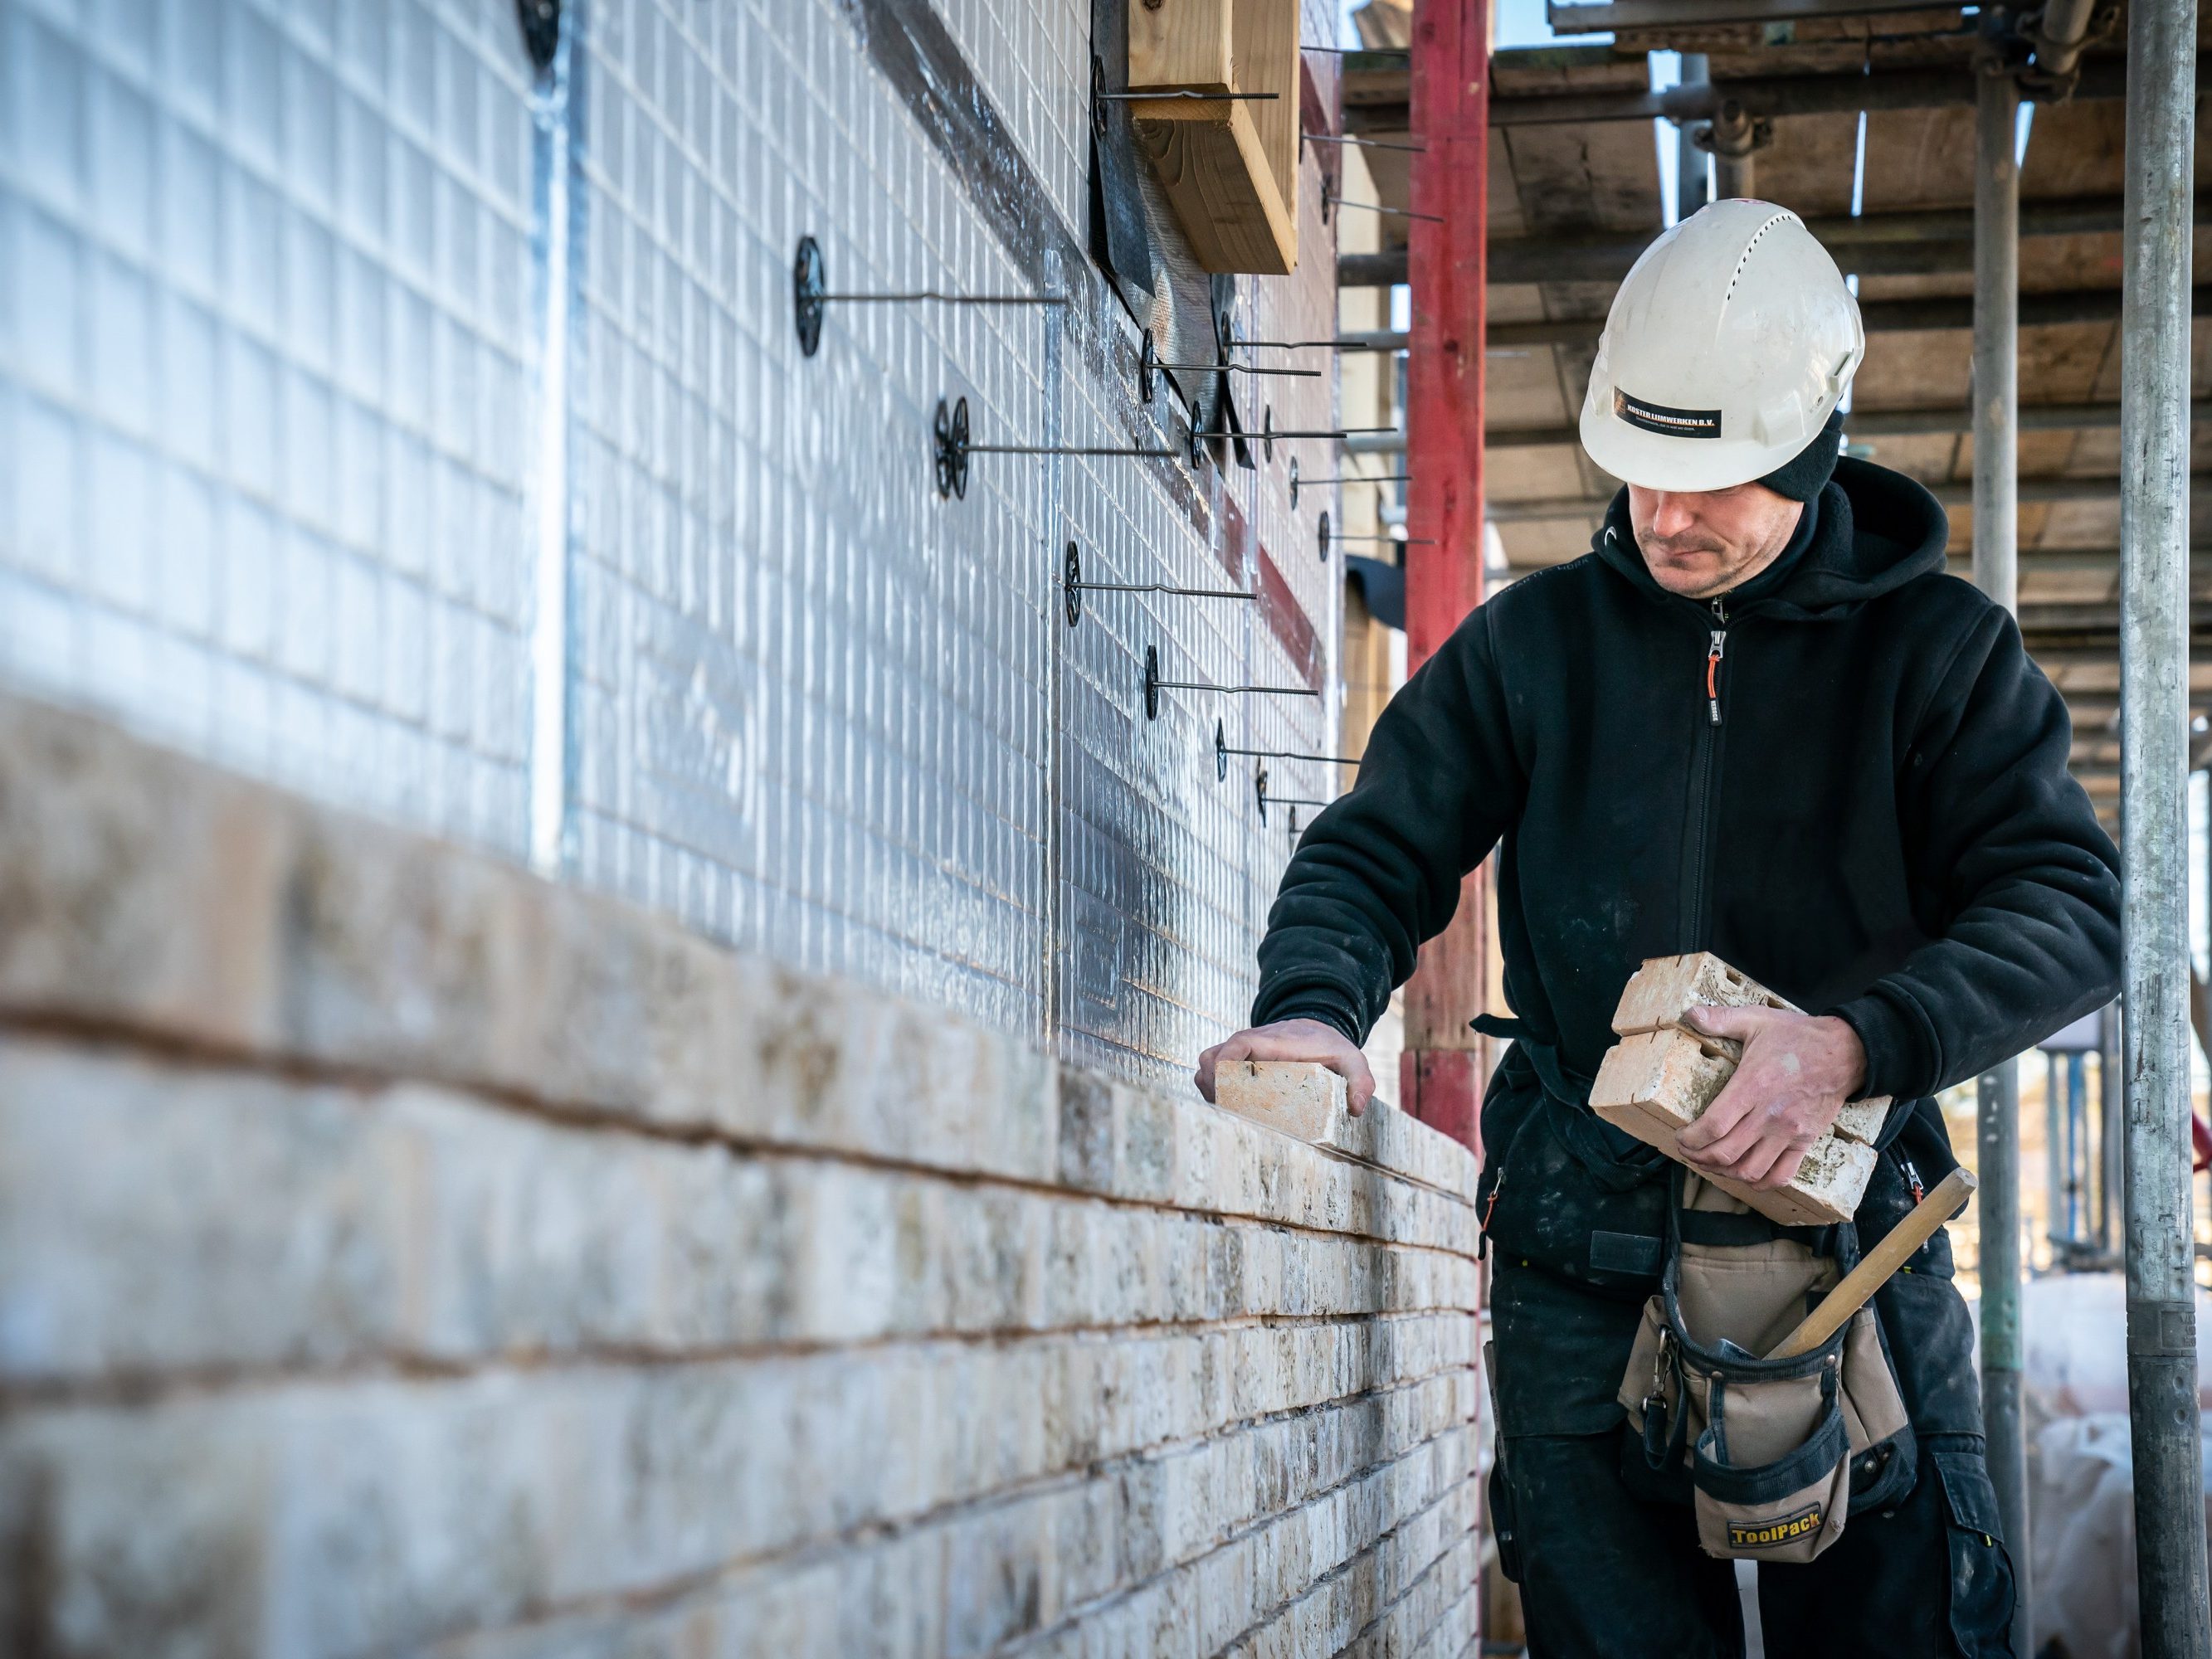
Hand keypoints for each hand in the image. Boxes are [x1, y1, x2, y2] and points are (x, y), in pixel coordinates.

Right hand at [1196, 1018, 1377, 1115]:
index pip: (1240, 1044)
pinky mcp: (1236, 1060)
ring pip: (1207, 1063)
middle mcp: (1251, 1044)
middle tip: (1225, 1112)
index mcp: (1276, 1043)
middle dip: (1211, 1084)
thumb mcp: (1353, 1060)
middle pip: (1213, 1057)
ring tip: (1223, 1112)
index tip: (1223, 1085)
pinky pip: (1211, 1069)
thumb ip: (1361, 1081)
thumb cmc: (1332, 1046)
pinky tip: (1225, 1106)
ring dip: (1208, 1086)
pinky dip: (1210, 1085)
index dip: (1225, 1063)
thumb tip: (1356, 1108)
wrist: (1317, 1028)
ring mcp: (1240, 1052)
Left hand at [1671, 1006, 1867, 1189]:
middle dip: (1699, 1157)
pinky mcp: (1805, 1142)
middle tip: (1688, 1151)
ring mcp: (1789, 1132)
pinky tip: (1745, 1174)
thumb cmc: (1797, 1036)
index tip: (1680, 1136)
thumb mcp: (1756, 1019)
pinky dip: (1759, 1182)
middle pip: (1726, 1153)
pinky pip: (1782, 1175)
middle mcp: (1769, 1115)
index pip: (1714, 1126)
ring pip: (1750, 1170)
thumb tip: (1689, 1014)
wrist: (1846, 1052)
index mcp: (1753, 1086)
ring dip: (1724, 1172)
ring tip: (1711, 1162)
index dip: (1690, 1139)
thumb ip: (1721, 1019)